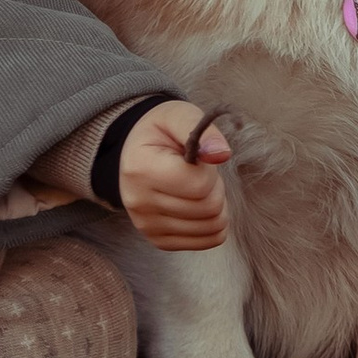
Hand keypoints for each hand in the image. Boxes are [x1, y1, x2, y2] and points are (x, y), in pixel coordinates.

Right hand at [117, 104, 231, 251]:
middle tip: (200, 173)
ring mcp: (146, 226)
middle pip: (209, 208)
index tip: (198, 159)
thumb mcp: (178, 114)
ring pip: (211, 227)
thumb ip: (203, 131)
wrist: (135, 152)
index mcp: (141, 169)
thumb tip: (222, 154)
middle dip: (216, 187)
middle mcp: (139, 203)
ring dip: (216, 205)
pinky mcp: (158, 240)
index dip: (210, 171)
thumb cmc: (161, 131)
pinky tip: (199, 206)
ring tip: (198, 187)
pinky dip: (212, 224)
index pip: (200, 186)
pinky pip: (205, 242)